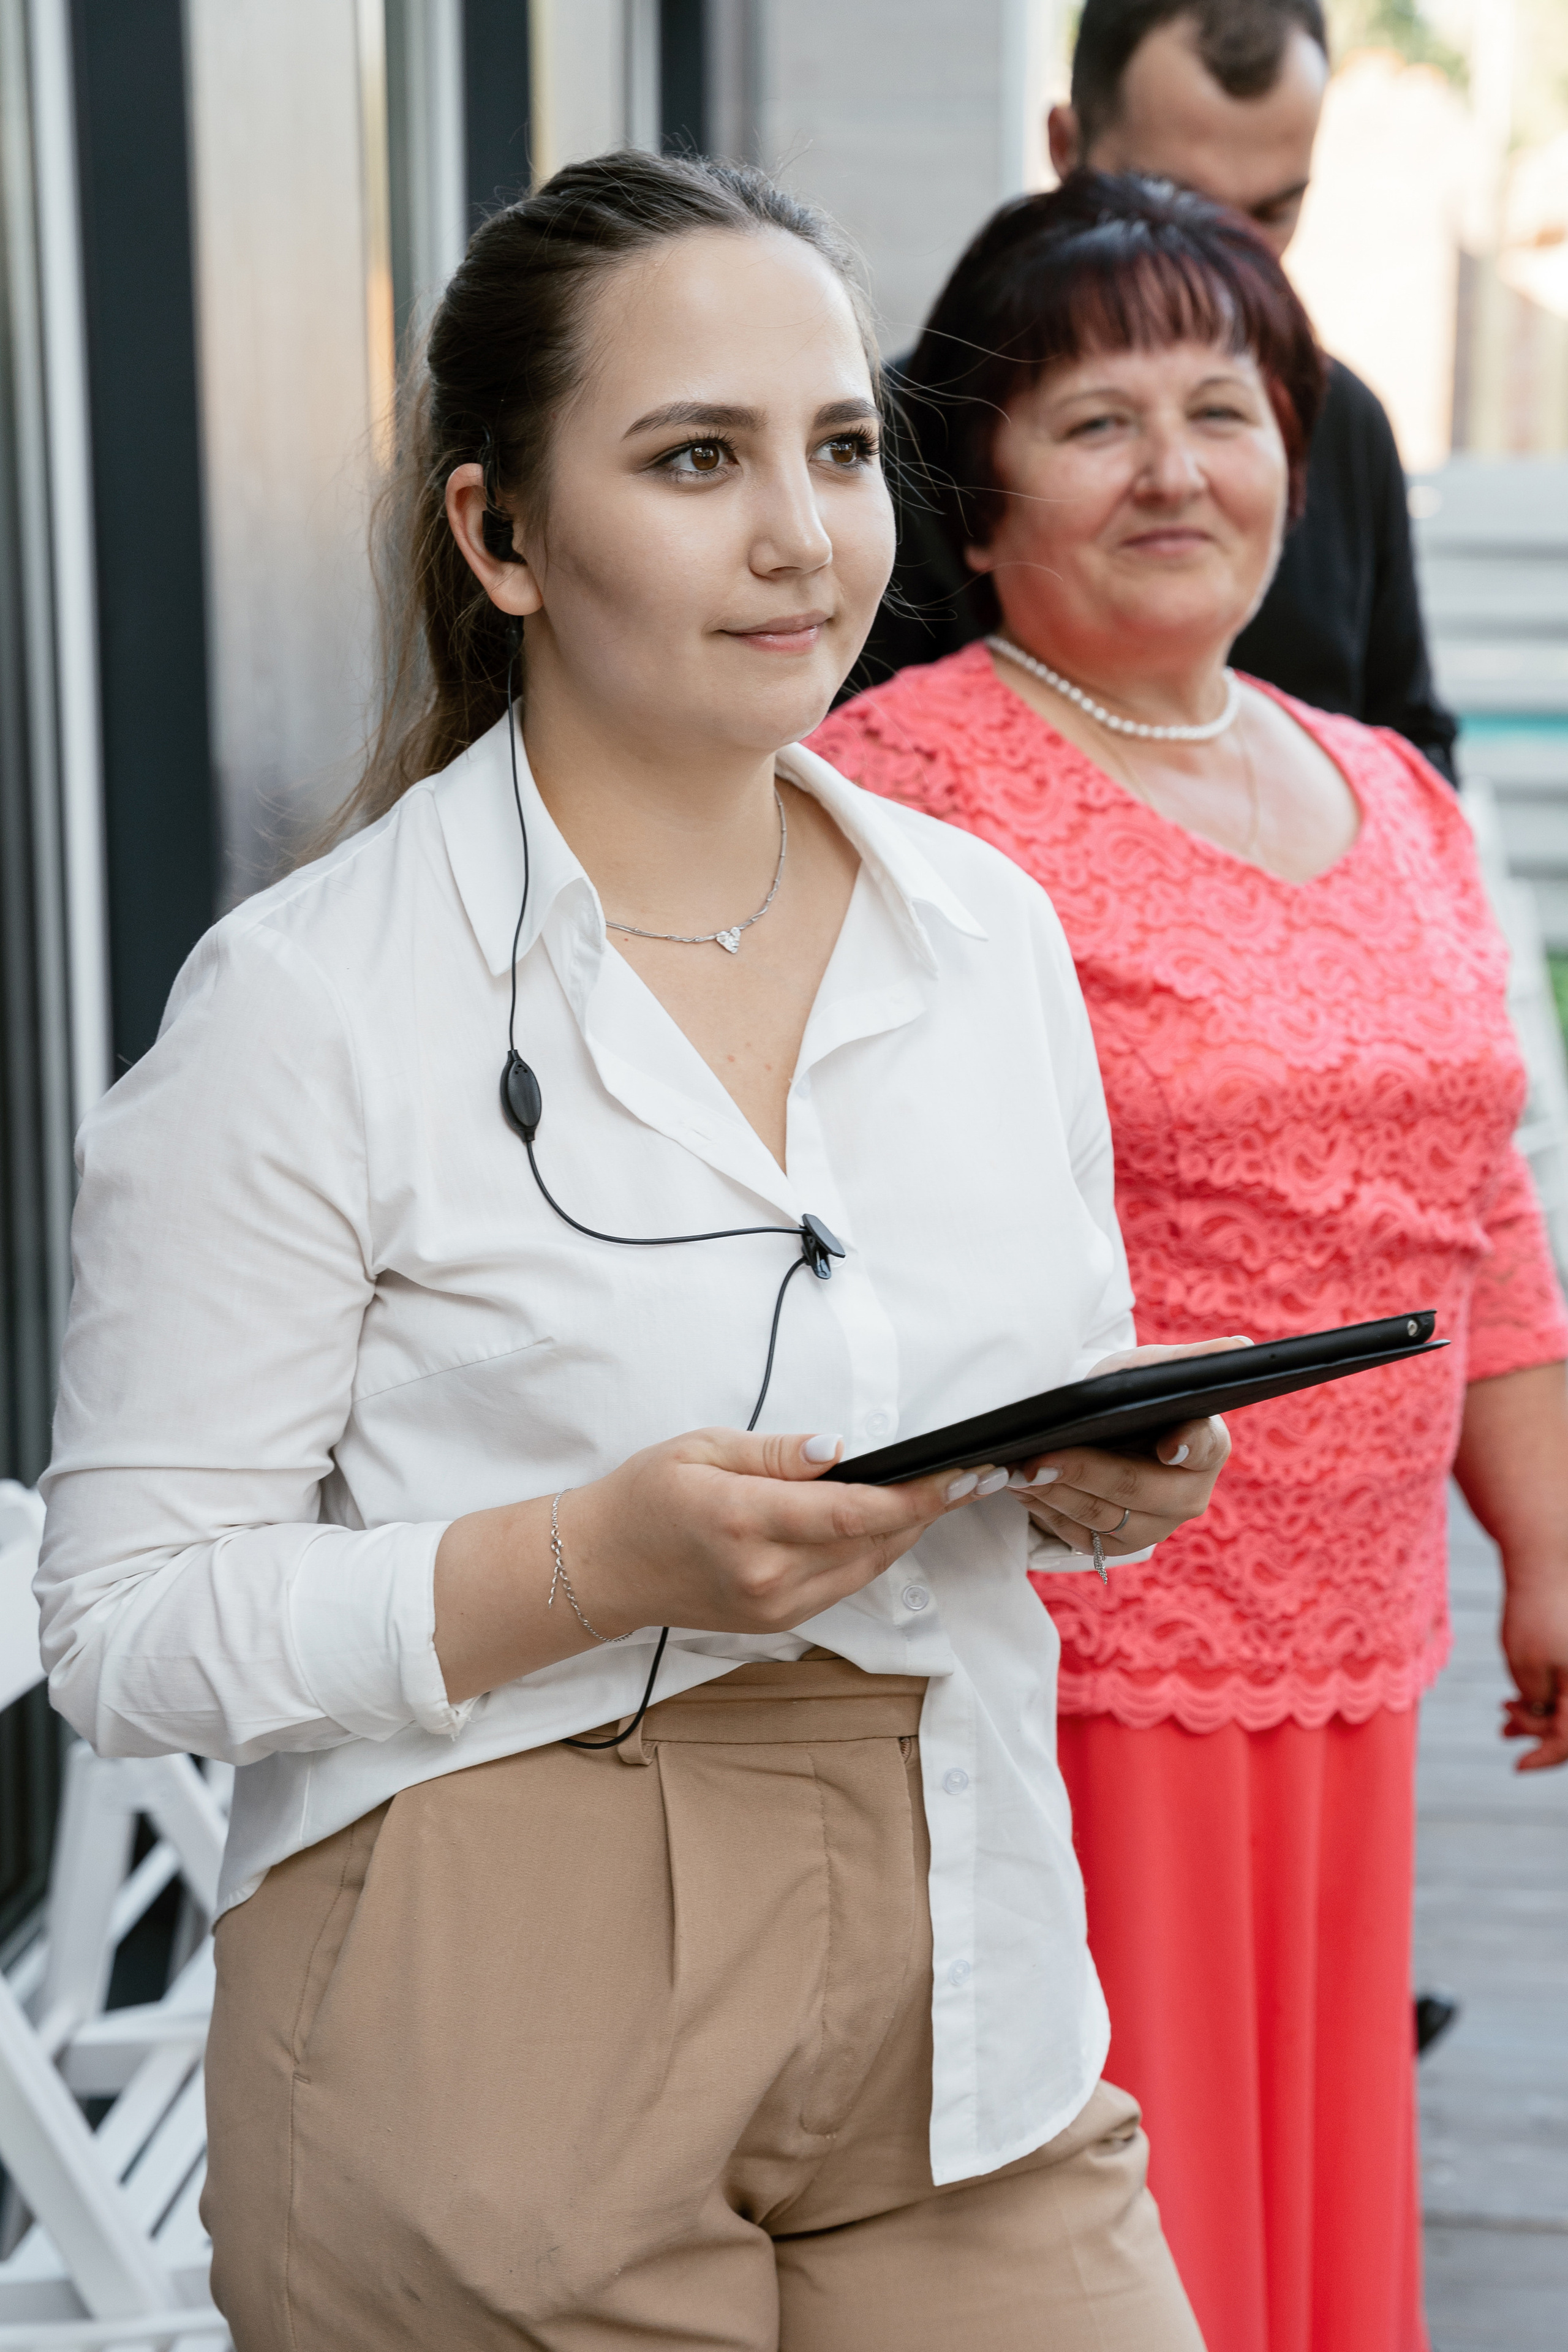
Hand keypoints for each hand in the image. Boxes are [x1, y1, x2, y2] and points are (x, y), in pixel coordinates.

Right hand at [571, 1425, 985, 1636]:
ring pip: (865, 1568)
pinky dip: (871, 1553)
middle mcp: (766, 1574)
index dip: (915, 1497)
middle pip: (872, 1544)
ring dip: (905, 1534)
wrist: (603, 1568)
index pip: (852, 1513)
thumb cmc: (646, 1498)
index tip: (959, 1476)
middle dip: (927, 1511)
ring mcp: (773, 1607)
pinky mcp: (776, 1621)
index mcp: (745, 1521)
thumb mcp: (704, 1448)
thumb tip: (838, 1450)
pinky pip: (843, 1585)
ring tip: (943, 1496)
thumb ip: (776, 1452)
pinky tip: (888, 1525)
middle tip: (973, 1478)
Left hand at [1006, 1337, 1243, 1557]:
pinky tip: (1024, 1489)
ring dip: (1054, 1493)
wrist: (1111, 1430)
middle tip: (1037, 1458)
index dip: (1186, 1445)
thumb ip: (1194, 1360)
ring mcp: (1155, 1527)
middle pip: (1133, 1488)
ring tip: (1018, 1470)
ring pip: (1100, 1517)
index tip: (1167, 1444)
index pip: (1202, 1447)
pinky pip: (1080, 1537)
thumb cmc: (1138, 1395)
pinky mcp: (1119, 1545)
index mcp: (1209, 1447)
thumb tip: (1243, 1348)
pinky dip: (1047, 1512)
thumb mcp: (1157, 1369)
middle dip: (1081, 1472)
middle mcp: (1188, 1496)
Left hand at [1500, 1572, 1567, 1771]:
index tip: (1517, 1767)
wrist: (1544, 1560)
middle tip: (1503, 1726)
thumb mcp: (1526, 1667)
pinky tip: (1517, 1701)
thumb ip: (1537, 1704)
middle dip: (1538, 1732)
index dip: (1546, 1757)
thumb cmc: (1534, 1611)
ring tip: (1505, 1715)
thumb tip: (1542, 1721)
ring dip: (1539, 1717)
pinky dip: (1545, 1698)